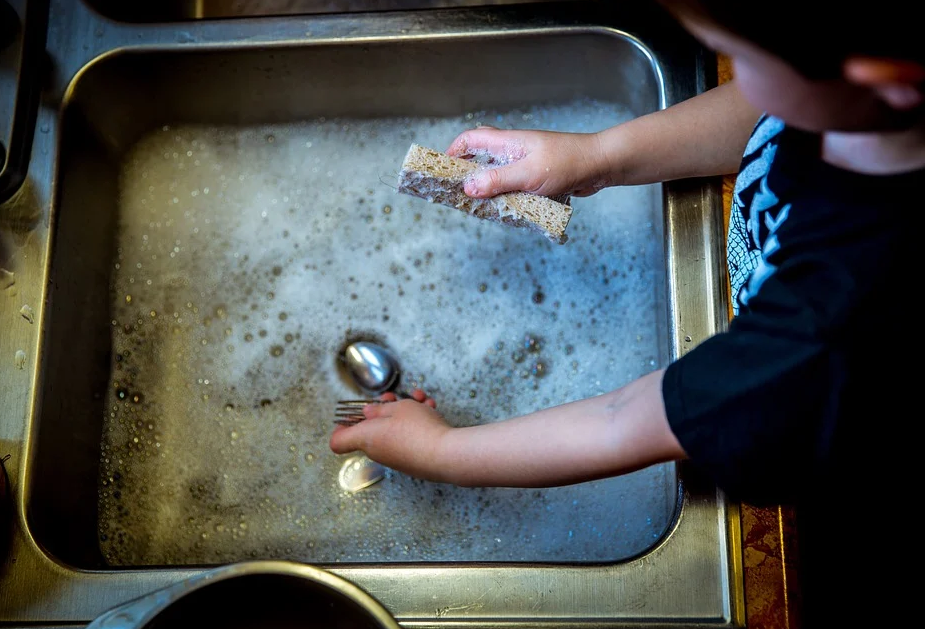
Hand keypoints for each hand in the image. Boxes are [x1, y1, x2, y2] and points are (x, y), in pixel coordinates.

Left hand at [329, 389, 451, 482]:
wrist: (445, 454)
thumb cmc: (418, 430)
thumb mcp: (398, 408)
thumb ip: (380, 409)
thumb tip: (368, 414)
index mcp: (366, 438)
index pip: (338, 441)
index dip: (341, 427)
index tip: (350, 414)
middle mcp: (378, 451)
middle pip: (371, 429)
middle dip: (384, 409)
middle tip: (394, 398)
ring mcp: (396, 457)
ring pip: (394, 430)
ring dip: (406, 412)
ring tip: (420, 399)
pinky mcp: (413, 460)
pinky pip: (409, 438)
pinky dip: (418, 424)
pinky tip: (431, 409)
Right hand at [446, 126, 614, 198]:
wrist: (600, 166)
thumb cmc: (568, 163)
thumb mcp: (528, 174)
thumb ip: (497, 181)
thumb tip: (468, 187)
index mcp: (508, 143)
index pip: (471, 139)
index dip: (453, 152)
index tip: (442, 171)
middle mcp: (513, 152)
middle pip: (480, 159)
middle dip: (467, 175)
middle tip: (458, 195)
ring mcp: (525, 164)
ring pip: (497, 176)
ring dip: (488, 190)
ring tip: (479, 208)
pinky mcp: (535, 178)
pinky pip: (513, 188)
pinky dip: (506, 198)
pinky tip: (505, 211)